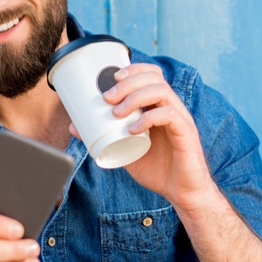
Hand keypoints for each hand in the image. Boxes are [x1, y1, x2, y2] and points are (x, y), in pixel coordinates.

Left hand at [71, 63, 218, 210]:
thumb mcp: (124, 150)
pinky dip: (148, 118)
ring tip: (116, 113)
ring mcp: (180, 118)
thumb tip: (75, 126)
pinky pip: (170, 115)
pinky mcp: (186, 132)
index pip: (151, 74)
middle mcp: (172, 107)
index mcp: (159, 106)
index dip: (132, 69)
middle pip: (154, 78)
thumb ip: (104, 136)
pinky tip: (133, 130)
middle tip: (107, 97)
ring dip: (135, 97)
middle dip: (128, 82)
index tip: (111, 78)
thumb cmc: (157, 169)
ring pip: (162, 91)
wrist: (181, 192)